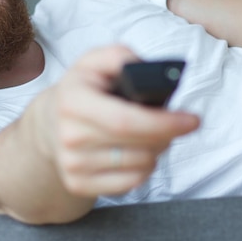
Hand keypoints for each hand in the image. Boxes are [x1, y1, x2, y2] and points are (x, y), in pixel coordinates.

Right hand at [35, 45, 199, 198]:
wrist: (49, 124)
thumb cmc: (82, 90)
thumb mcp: (94, 61)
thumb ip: (119, 56)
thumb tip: (144, 68)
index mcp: (73, 100)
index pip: (125, 121)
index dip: (163, 122)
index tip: (192, 119)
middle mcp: (69, 135)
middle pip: (139, 145)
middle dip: (168, 134)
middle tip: (177, 122)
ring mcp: (72, 164)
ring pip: (141, 165)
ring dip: (157, 149)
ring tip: (149, 134)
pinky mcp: (78, 184)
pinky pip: (131, 183)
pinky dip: (144, 168)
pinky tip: (137, 151)